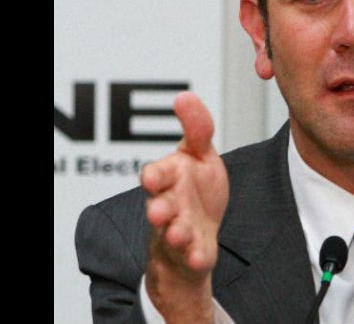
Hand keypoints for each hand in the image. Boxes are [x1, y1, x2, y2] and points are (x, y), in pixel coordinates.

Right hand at [140, 91, 228, 322]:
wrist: (199, 234)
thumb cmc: (197, 190)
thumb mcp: (201, 156)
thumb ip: (197, 129)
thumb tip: (184, 95)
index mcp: (170, 179)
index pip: (156, 175)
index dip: (154, 176)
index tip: (152, 177)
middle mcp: (169, 205)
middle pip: (160, 206)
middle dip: (159, 208)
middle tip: (158, 210)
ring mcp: (178, 231)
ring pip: (172, 233)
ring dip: (175, 233)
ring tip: (179, 233)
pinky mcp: (192, 253)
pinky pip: (191, 257)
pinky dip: (195, 256)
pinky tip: (201, 256)